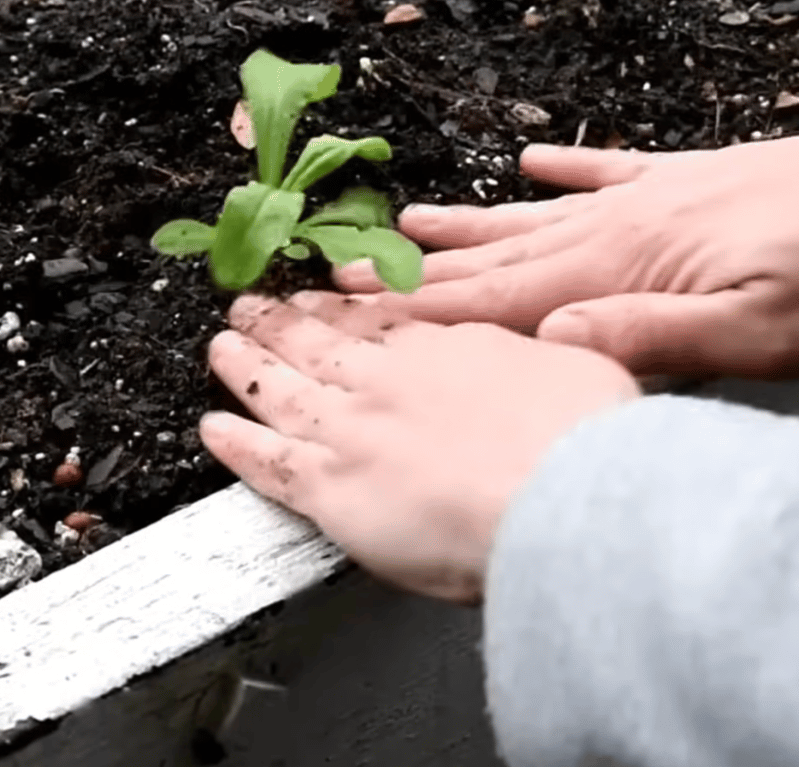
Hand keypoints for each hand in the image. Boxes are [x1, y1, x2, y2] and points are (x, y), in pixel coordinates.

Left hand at [201, 292, 639, 602]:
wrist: (562, 502)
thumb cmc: (585, 444)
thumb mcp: (587, 368)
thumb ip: (558, 351)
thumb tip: (567, 337)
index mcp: (448, 348)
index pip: (382, 320)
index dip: (346, 306)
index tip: (325, 296)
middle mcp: (388, 380)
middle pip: (319, 341)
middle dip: (281, 319)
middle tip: (252, 303)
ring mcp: (350, 430)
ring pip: (280, 388)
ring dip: (245, 363)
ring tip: (222, 344)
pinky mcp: (328, 487)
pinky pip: (265, 461)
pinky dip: (233, 444)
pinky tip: (211, 430)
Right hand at [336, 69, 798, 378]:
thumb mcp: (766, 333)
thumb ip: (654, 338)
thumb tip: (551, 345)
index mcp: (630, 266)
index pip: (501, 297)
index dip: (419, 308)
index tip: (346, 311)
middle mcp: (629, 223)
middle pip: (501, 254)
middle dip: (416, 269)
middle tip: (340, 268)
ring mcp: (660, 195)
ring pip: (539, 214)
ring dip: (469, 224)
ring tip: (405, 216)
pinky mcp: (698, 181)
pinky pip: (609, 170)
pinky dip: (564, 170)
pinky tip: (532, 162)